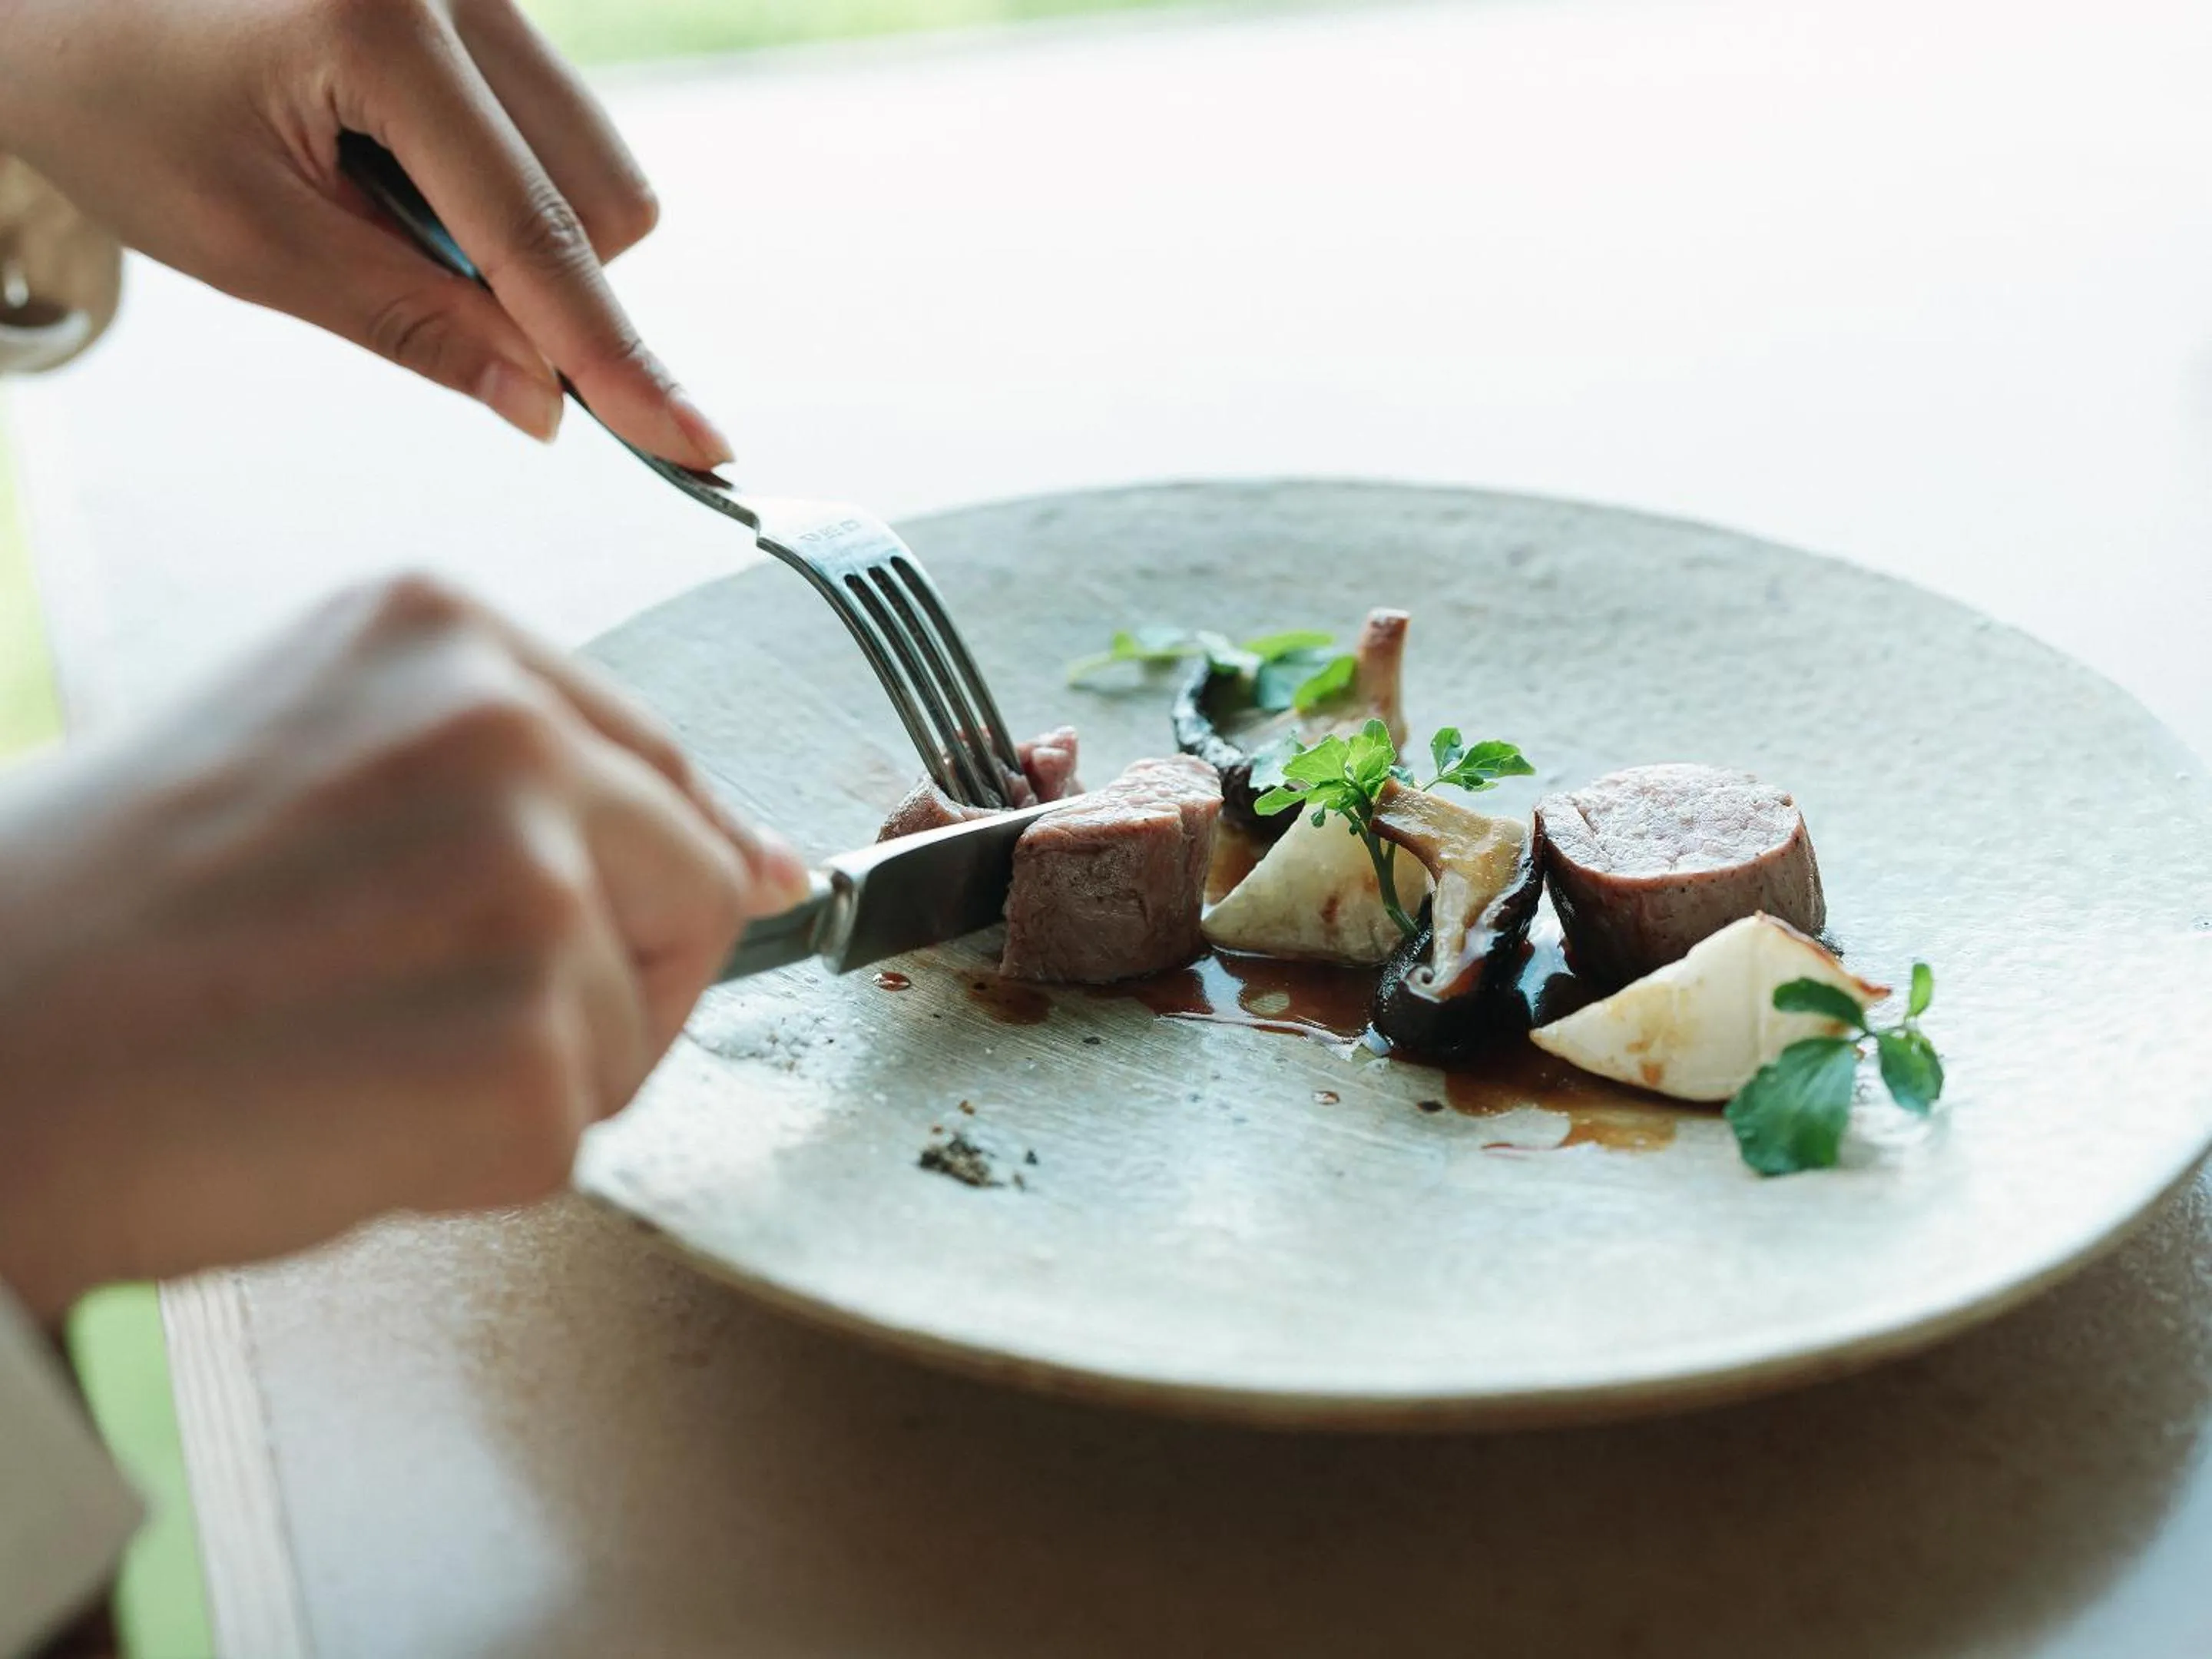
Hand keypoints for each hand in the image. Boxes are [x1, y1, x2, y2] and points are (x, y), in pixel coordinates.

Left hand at [0, 0, 729, 463]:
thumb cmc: (121, 106)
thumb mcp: (249, 244)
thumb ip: (413, 324)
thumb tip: (546, 406)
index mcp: (379, 20)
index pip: (534, 233)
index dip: (612, 359)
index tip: (697, 447)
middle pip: (604, 197)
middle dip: (550, 288)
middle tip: (410, 280)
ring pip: (596, 163)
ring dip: (526, 235)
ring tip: (382, 201)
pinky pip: (557, 124)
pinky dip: (504, 184)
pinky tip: (399, 161)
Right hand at [0, 575, 805, 1319]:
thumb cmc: (109, 919)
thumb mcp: (319, 754)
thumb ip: (530, 780)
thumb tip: (769, 866)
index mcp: (444, 632)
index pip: (654, 763)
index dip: (638, 866)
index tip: (596, 911)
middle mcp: (503, 730)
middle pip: (692, 886)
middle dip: (602, 973)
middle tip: (424, 1004)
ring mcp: (524, 884)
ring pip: (636, 1024)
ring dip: (525, 1073)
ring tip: (345, 1048)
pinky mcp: (520, 1046)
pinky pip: (571, 1136)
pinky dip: (474, 1162)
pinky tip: (336, 1114)